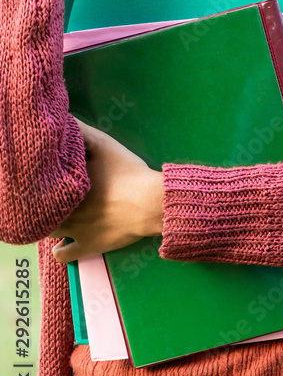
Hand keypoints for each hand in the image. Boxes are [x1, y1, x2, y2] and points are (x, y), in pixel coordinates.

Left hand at [50, 119, 163, 263]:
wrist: (152, 203)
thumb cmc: (129, 173)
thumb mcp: (106, 145)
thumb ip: (82, 133)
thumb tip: (63, 120)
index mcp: (66, 185)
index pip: (38, 186)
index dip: (39, 183)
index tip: (44, 180)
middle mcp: (64, 209)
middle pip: (40, 209)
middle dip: (42, 203)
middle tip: (51, 198)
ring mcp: (74, 231)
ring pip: (47, 230)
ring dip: (49, 224)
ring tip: (57, 218)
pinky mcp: (88, 246)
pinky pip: (63, 254)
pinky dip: (60, 251)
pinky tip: (62, 244)